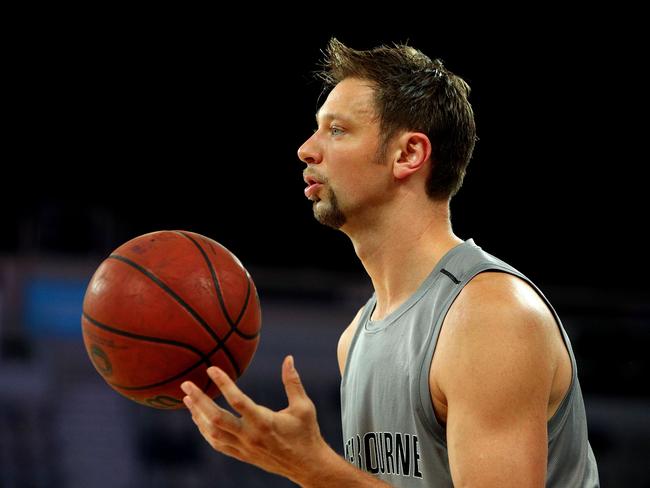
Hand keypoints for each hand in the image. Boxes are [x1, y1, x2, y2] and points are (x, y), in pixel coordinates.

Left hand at [180, 355, 325, 481]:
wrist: (306, 466)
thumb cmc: (306, 433)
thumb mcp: (304, 406)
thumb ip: (293, 382)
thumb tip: (289, 358)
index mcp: (264, 422)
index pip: (237, 401)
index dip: (223, 383)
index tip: (211, 369)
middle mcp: (250, 436)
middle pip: (217, 419)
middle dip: (199, 401)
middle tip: (186, 384)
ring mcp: (244, 448)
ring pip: (213, 432)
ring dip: (198, 415)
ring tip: (187, 399)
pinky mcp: (242, 455)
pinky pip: (217, 443)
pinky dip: (205, 430)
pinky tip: (199, 419)